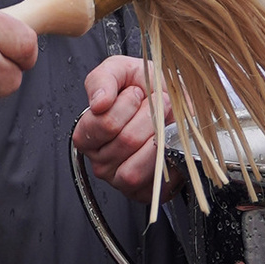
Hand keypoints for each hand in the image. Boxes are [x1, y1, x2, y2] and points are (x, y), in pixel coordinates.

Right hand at [74, 53, 158, 198]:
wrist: (176, 104)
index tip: (136, 94)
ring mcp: (119, 179)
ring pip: (136, 165)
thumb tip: (98, 102)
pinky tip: (166, 144)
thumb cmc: (147, 89)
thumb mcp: (121, 71)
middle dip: (148, 116)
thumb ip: (102, 80)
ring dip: (158, 137)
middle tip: (155, 105)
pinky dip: (165, 159)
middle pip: (126, 141)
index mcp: (88, 133)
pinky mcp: (142, 192)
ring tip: (162, 123)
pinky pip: (153, 180)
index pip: (104, 123)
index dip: (127, 104)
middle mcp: (99, 160)